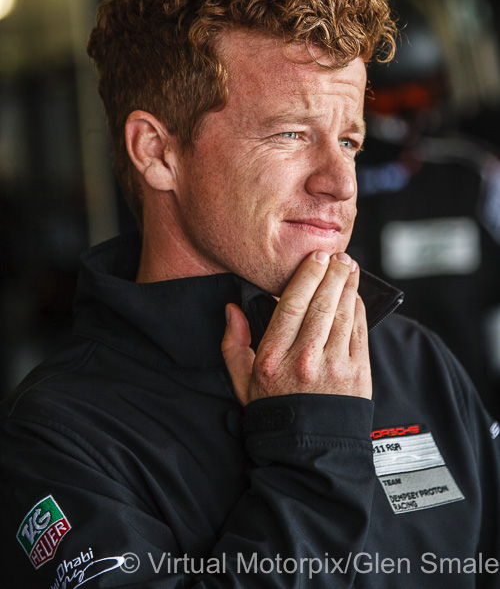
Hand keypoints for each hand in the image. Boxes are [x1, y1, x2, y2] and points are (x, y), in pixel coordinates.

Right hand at [222, 251, 370, 405]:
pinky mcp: (358, 375)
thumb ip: (233, 343)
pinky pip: (359, 332)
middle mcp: (304, 361)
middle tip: (337, 255)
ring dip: (348, 285)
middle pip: (321, 305)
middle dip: (331, 274)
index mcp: (273, 359)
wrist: (308, 451)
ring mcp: (334, 368)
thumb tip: (232, 309)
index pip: (291, 306)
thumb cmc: (275, 411)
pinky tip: (355, 295)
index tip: (315, 258)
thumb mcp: (242, 381)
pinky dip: (358, 309)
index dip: (306, 277)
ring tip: (349, 267)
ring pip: (343, 314)